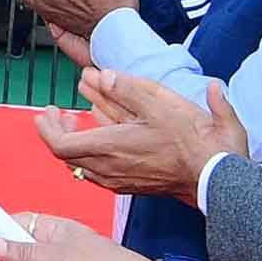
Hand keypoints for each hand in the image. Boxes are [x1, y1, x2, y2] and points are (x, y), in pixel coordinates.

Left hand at [35, 67, 246, 204]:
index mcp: (110, 148)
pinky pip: (99, 170)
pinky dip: (93, 151)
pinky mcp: (131, 185)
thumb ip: (127, 88)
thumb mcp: (160, 104)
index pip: (59, 145)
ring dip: (76, 140)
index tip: (49, 111)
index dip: (47, 128)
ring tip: (82, 118)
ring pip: (82, 163)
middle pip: (66, 155)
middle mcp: (109, 169)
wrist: (214, 177)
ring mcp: (119, 180)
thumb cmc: (192, 141)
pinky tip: (105, 135)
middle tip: (62, 113)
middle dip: (59, 130)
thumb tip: (102, 75)